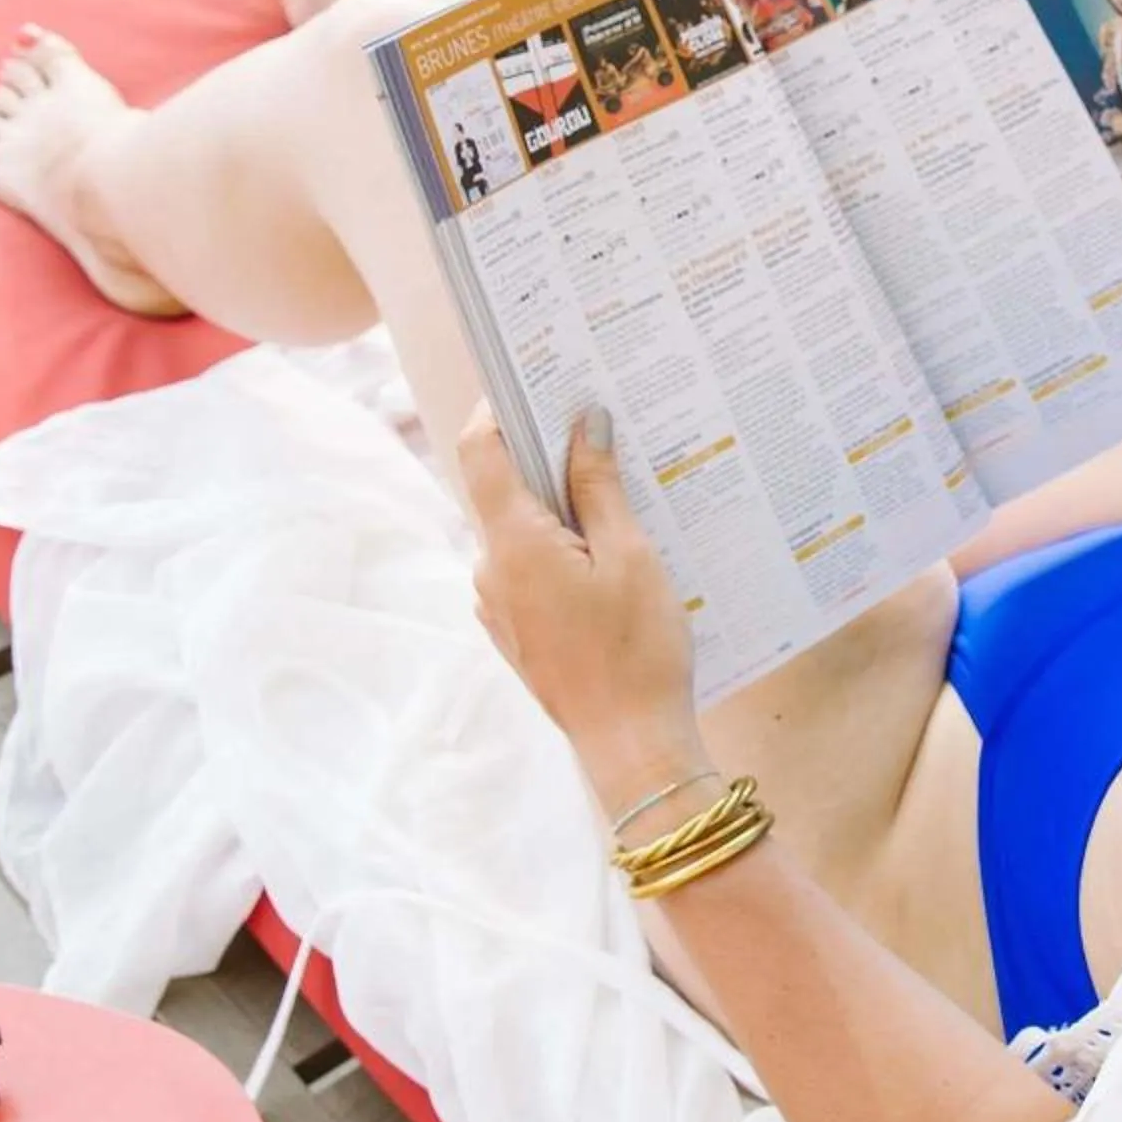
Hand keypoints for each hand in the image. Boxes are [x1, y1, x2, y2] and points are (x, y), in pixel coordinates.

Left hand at [456, 403, 704, 813]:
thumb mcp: (631, 556)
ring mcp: (498, 605)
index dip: (499, 407)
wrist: (631, 744)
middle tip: (605, 433)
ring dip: (564, 509)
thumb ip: (599, 486)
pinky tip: (613, 559)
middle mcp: (492, 570)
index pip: (483, 452)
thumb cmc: (638, 650)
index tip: (532, 377)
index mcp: (514, 543)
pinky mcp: (517, 630)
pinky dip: (564, 550)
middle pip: (507, 489)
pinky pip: (532, 569)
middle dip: (550, 458)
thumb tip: (584, 423)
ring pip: (523, 532)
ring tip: (625, 501)